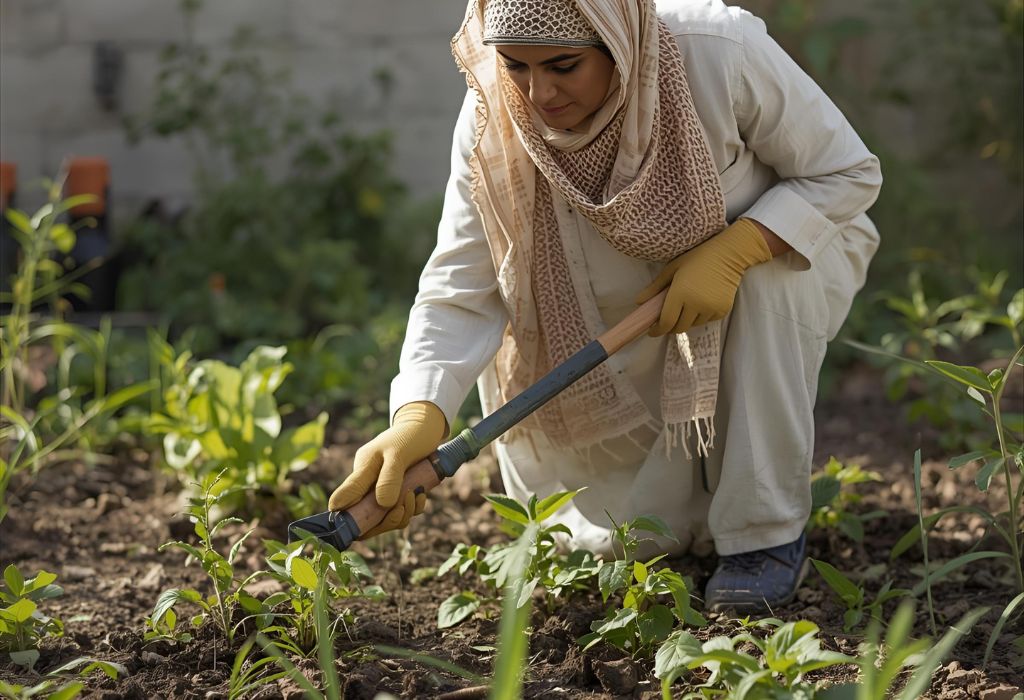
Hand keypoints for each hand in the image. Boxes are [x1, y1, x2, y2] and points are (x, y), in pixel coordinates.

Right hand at [328, 401, 446, 537]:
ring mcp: (384, 488)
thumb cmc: (409, 435)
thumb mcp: (398, 454)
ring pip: (387, 516)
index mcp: (361, 472)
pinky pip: (403, 509)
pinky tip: (422, 494)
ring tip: (417, 494)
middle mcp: (369, 483)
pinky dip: (414, 507)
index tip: (365, 527)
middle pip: (368, 517)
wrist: (427, 426)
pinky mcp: (399, 491)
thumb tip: (382, 505)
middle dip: (387, 520)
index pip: (344, 502)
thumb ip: (388, 479)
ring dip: (404, 512)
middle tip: (403, 508)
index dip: (350, 520)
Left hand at [635, 218, 772, 335]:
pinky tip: (701, 302)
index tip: (652, 330)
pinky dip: (700, 316)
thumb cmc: (696, 258)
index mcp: (680, 294)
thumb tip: (638, 302)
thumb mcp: (672, 269)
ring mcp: (711, 309)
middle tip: (667, 319)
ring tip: (686, 306)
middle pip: (679, 327)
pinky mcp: (722, 311)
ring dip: (686, 320)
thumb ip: (655, 288)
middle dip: (670, 326)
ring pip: (693, 325)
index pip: (667, 322)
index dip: (658, 330)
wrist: (728, 255)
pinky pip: (706, 320)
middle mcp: (696, 305)